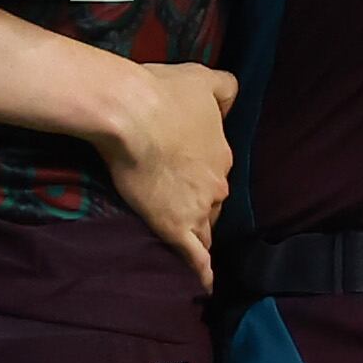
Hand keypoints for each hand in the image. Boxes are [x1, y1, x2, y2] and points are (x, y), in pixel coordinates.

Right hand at [91, 59, 238, 288]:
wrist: (130, 112)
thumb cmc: (161, 92)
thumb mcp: (201, 77)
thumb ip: (224, 86)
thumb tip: (233, 97)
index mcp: (222, 152)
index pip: (217, 172)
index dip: (201, 175)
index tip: (186, 174)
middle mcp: (217, 184)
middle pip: (212, 203)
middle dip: (200, 205)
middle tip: (178, 205)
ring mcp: (197, 208)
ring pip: (205, 229)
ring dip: (199, 235)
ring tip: (191, 248)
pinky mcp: (174, 226)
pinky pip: (195, 257)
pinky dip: (201, 272)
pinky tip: (205, 285)